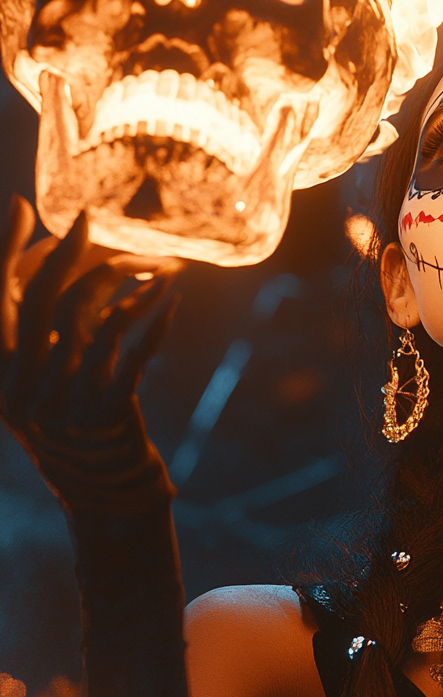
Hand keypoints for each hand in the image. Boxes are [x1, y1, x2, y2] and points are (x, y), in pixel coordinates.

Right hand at [0, 196, 182, 515]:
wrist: (106, 490)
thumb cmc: (76, 418)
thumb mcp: (45, 373)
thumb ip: (37, 318)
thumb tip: (43, 244)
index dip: (5, 252)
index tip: (22, 206)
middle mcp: (24, 391)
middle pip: (43, 304)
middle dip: (65, 254)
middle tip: (88, 218)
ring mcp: (66, 406)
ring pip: (93, 324)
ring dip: (125, 285)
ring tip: (155, 266)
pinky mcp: (108, 416)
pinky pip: (134, 358)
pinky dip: (154, 324)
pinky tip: (172, 301)